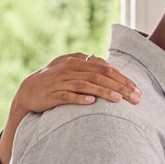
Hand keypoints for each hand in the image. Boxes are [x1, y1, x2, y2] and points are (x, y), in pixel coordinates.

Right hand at [13, 52, 141, 115]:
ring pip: (86, 85)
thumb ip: (87, 64)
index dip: (122, 78)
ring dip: (104, 92)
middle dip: (120, 87)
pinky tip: (92, 102)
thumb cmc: (53, 80)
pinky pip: (67, 96)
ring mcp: (60, 82)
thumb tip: (105, 62)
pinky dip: (80, 98)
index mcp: (76, 61)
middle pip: (100, 76)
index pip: (105, 68)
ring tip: (119, 99)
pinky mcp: (52, 95)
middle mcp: (70, 69)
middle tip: (135, 98)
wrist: (28, 92)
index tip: (137, 89)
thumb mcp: (69, 67)